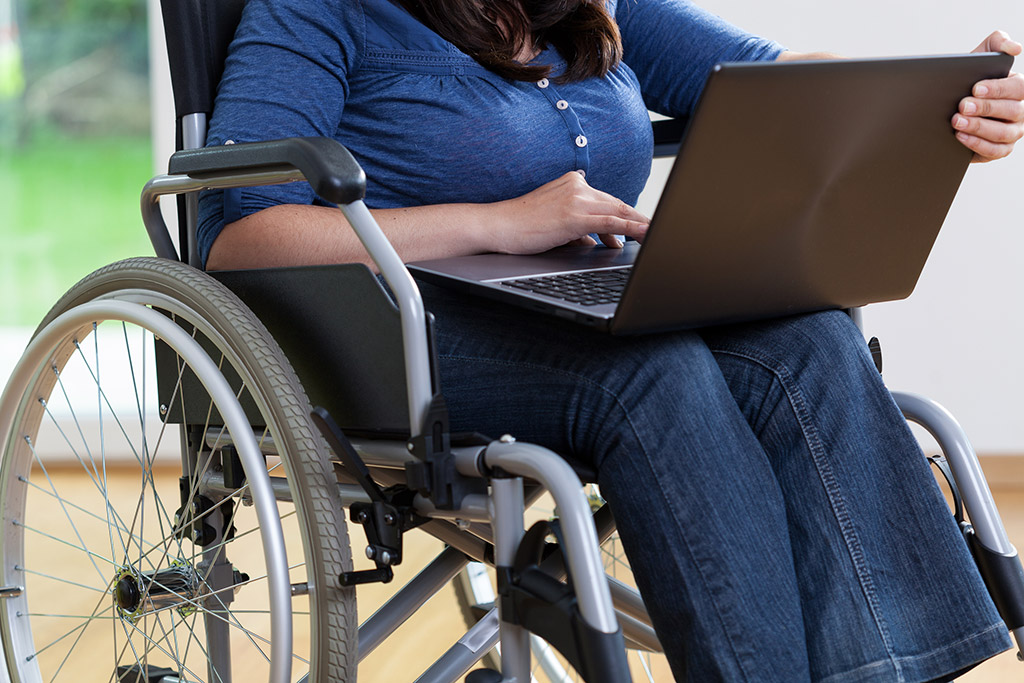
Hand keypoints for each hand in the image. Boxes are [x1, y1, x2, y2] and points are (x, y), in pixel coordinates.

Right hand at [490, 171, 648, 253]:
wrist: (499, 226)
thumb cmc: (522, 226)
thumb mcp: (555, 223)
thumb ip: (578, 228)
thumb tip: (595, 240)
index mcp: (573, 183)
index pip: (607, 201)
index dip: (627, 216)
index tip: (642, 227)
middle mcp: (577, 186)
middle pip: (617, 204)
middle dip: (638, 221)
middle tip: (656, 232)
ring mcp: (576, 199)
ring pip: (618, 212)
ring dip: (640, 226)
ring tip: (654, 237)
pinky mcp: (574, 215)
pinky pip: (611, 222)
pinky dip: (631, 229)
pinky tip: (643, 236)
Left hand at [954, 31, 1023, 161]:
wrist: (949, 106)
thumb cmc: (969, 79)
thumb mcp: (981, 56)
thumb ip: (998, 42)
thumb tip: (1015, 48)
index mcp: (1019, 88)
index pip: (1018, 88)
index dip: (998, 89)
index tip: (975, 89)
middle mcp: (1020, 111)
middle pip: (1011, 111)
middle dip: (985, 109)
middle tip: (962, 106)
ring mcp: (1012, 132)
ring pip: (1004, 133)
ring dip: (979, 127)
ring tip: (956, 121)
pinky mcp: (1000, 150)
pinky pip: (995, 151)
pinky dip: (978, 144)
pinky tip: (960, 136)